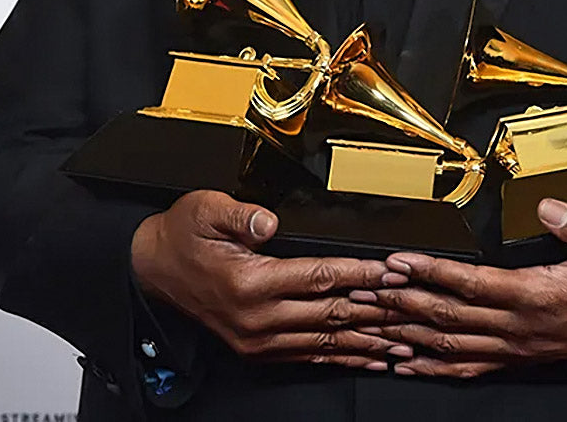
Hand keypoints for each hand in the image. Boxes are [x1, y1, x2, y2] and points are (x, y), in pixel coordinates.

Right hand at [130, 190, 412, 369]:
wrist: (151, 270)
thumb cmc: (181, 236)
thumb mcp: (205, 209)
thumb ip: (240, 215)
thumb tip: (268, 222)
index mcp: (250, 282)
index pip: (320, 277)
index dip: (361, 274)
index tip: (393, 272)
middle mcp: (257, 317)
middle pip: (331, 315)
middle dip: (378, 311)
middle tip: (415, 309)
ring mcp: (258, 339)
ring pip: (326, 342)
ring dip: (367, 342)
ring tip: (404, 342)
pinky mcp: (257, 349)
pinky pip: (309, 356)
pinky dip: (342, 358)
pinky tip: (367, 357)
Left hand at [352, 198, 566, 378]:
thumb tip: (548, 204)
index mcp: (538, 295)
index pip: (471, 284)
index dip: (431, 272)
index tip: (396, 261)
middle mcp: (521, 327)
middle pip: (448, 317)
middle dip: (401, 303)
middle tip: (362, 291)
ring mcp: (519, 347)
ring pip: (451, 345)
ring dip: (407, 333)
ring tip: (370, 324)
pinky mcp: (522, 357)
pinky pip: (470, 367)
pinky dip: (433, 367)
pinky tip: (406, 363)